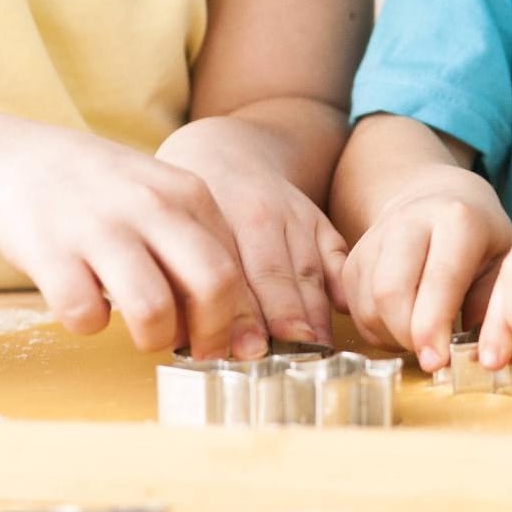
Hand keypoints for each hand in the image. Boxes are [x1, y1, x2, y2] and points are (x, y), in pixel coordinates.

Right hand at [0, 121, 267, 360]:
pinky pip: (85, 316)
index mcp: (186, 193)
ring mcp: (100, 227)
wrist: (15, 159)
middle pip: (213, 286)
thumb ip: (198, 245)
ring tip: (141, 331)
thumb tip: (236, 319)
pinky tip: (85, 305)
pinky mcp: (50, 252)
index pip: (237, 269)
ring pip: (153, 311)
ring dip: (153, 339)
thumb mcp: (160, 197)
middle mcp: (150, 205)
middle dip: (210, 334)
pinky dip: (89, 325)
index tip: (228, 344)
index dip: (237, 320)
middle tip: (192, 348)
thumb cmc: (100, 192)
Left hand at [156, 117, 349, 345]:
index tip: (245, 353)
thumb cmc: (186, 204)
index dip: (238, 318)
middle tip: (283, 362)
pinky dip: (341, 284)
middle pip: (273, 277)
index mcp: (214, 216)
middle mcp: (258, 214)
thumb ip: (173, 273)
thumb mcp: (167, 226)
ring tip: (313, 353)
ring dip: (312, 315)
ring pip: (306, 271)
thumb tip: (179, 331)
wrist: (227, 149)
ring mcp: (292, 216)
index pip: (228, 276)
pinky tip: (344, 313)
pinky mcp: (317, 221)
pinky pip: (335, 255)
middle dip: (281, 323)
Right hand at [342, 164, 511, 372]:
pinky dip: (376, 329)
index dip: (433, 327)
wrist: (437, 197)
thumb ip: (497, 309)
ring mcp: (375, 237)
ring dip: (391, 336)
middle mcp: (408, 221)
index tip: (438, 363)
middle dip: (406, 336)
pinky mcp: (353, 257)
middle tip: (432, 357)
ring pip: (367, 303)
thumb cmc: (479, 237)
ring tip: (421, 339)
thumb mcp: (504, 263)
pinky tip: (402, 326)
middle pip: (389, 291)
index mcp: (457, 220)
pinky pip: (354, 306)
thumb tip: (489, 359)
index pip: (438, 279)